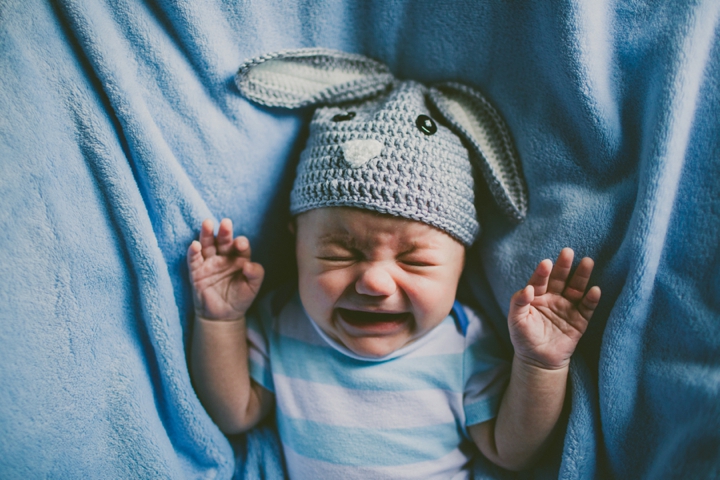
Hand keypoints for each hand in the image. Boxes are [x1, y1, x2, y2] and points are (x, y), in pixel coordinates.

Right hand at [187, 218, 264, 320]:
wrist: (223, 316)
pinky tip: (194, 245)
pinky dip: (193, 252)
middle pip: (223, 241)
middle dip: (224, 232)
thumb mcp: (252, 287)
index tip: (241, 244)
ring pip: (207, 245)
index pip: (240, 246)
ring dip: (206, 234)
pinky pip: (194, 259)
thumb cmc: (240, 298)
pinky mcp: (197, 271)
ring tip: (207, 223)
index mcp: (239, 258)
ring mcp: (209, 263)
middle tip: (226, 222)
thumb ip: (255, 274)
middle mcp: (224, 257)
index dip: (241, 243)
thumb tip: (249, 265)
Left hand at [508, 248, 600, 369]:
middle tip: (568, 252)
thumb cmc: (523, 337)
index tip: (546, 263)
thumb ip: (518, 303)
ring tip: (587, 262)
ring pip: (576, 288)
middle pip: (560, 279)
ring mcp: (567, 307)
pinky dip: (591, 299)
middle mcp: (553, 297)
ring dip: (582, 276)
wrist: (538, 360)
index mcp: (536, 295)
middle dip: (564, 266)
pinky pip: (587, 308)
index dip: (542, 272)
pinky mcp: (580, 320)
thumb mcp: (515, 320)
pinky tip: (594, 290)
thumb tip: (526, 288)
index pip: (539, 280)